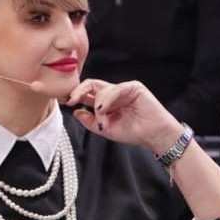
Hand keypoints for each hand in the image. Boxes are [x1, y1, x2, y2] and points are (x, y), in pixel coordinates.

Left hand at [65, 78, 181, 151]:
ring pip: (101, 89)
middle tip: (70, 100)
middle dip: (78, 91)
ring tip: (103, 122)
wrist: (154, 135)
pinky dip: (107, 99)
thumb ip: (90, 121)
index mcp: (107, 102)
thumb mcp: (106, 130)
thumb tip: (75, 112)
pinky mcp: (134, 87)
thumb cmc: (135, 132)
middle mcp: (113, 93)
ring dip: (98, 106)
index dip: (75, 95)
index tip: (65, 101)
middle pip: (90, 84)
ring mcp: (123, 89)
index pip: (87, 93)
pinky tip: (104, 109)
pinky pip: (115, 89)